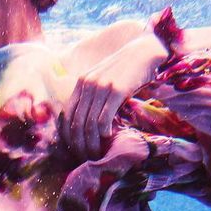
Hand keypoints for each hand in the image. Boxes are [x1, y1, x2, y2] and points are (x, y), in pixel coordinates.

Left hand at [60, 31, 166, 160]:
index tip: (75, 150)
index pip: (67, 116)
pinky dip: (104, 132)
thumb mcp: (102, 81)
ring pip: (89, 124)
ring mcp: (101, 87)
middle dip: (79, 145)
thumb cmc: (125, 71)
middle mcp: (88, 85)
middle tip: (86, 158)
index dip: (68, 137)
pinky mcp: (117, 90)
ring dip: (92, 143)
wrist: (143, 52)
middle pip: (76, 123)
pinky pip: (104, 118)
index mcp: (81, 84)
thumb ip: (92, 97)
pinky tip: (108, 137)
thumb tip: (87, 125)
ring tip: (97, 154)